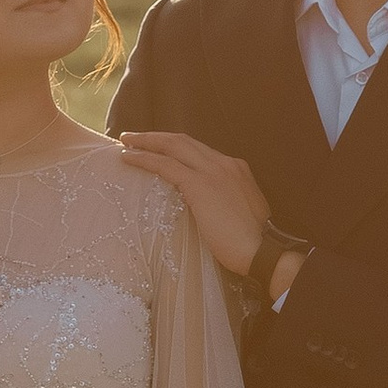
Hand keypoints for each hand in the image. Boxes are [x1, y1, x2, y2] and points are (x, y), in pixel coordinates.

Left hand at [114, 130, 274, 281]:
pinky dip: (144, 159)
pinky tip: (128, 158)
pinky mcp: (199, 184)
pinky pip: (165, 165)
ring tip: (126, 142)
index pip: (199, 150)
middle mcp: (224, 162)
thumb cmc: (251, 242)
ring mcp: (212, 171)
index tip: (161, 149)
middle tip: (134, 137)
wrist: (261, 250)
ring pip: (172, 146)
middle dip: (157, 137)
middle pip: (183, 140)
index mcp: (236, 167)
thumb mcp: (241, 211)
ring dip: (147, 142)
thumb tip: (207, 205)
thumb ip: (224, 200)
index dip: (176, 147)